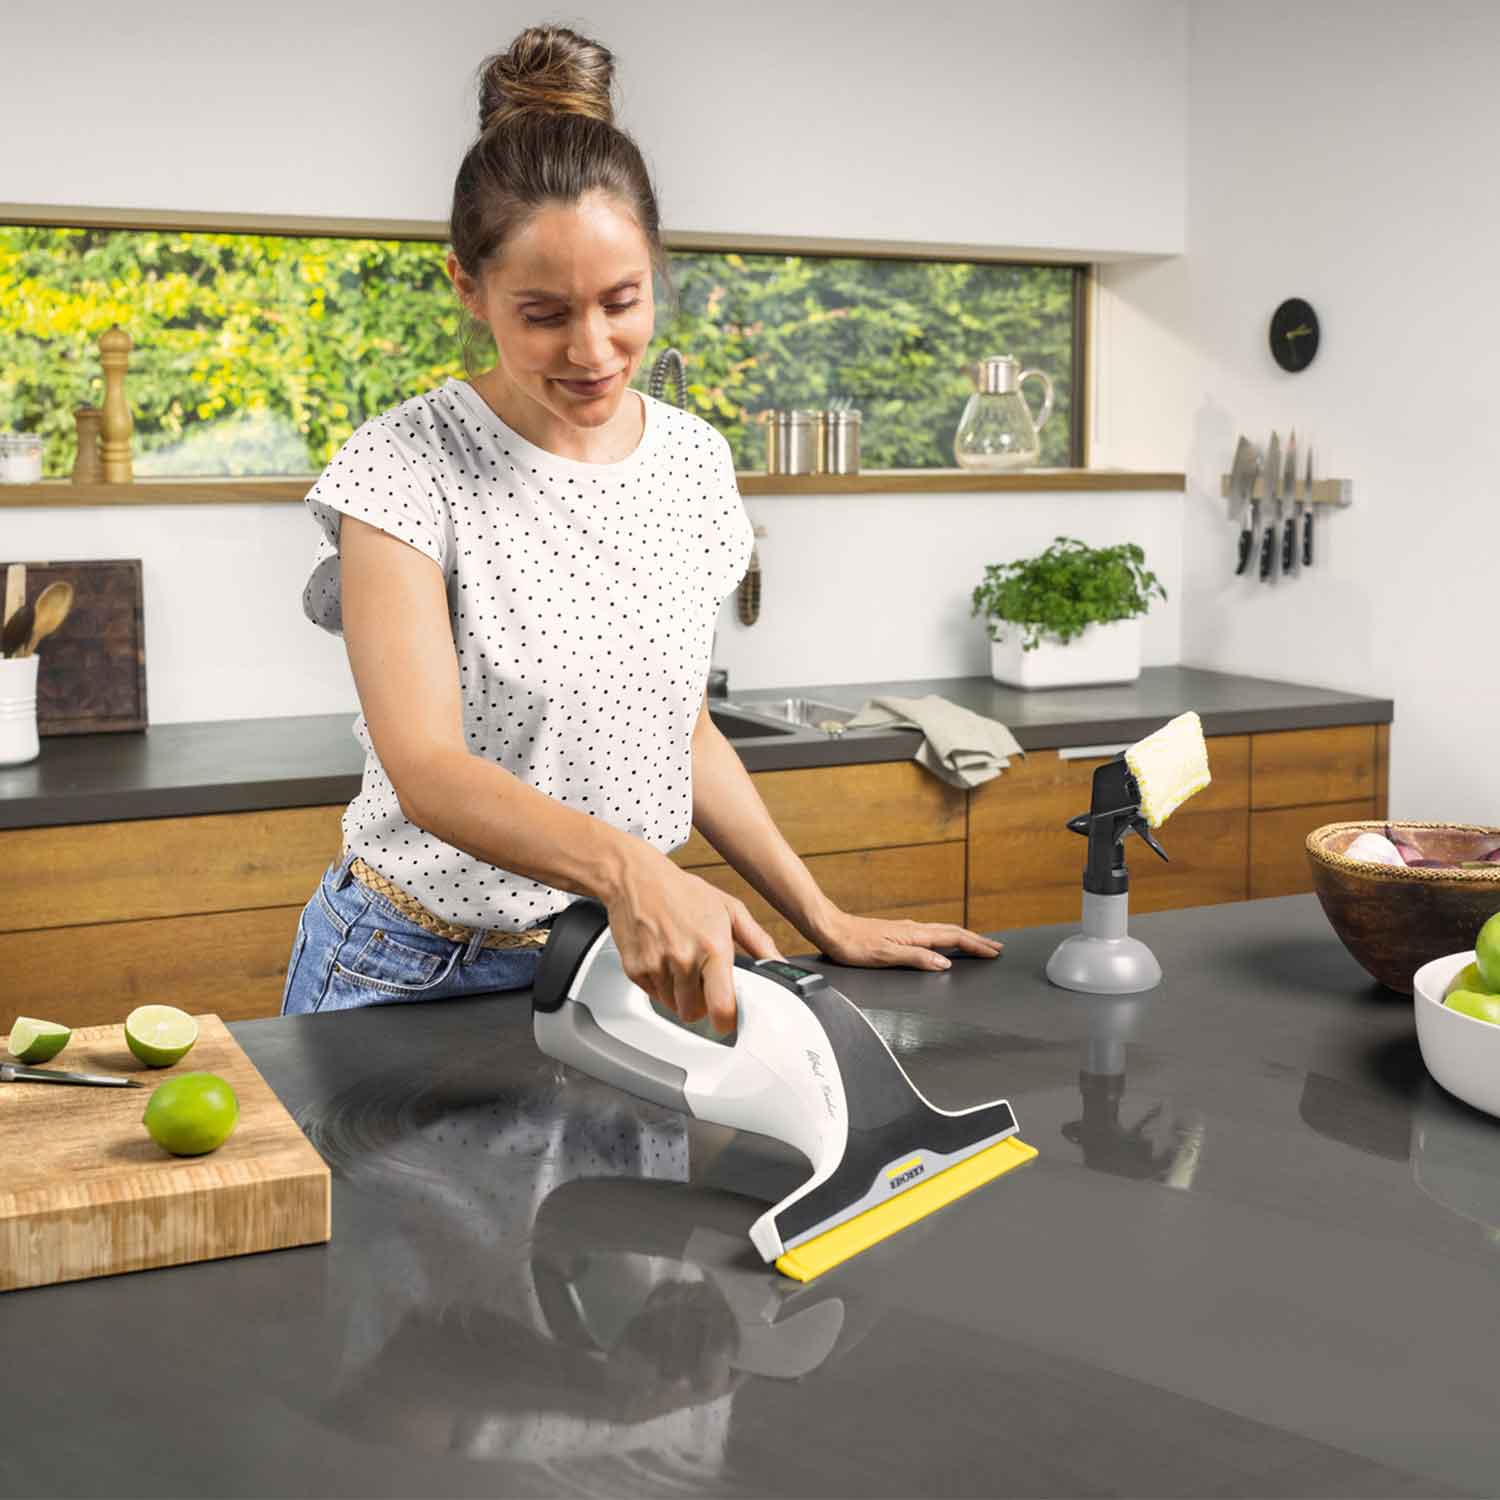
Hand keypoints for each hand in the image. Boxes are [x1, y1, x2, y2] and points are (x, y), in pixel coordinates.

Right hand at [604, 850, 781, 1033]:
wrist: (636, 878)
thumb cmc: (683, 891)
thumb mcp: (730, 909)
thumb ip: (758, 941)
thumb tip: (779, 962)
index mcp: (712, 947)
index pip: (721, 1007)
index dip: (726, 1020)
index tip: (728, 1018)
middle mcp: (683, 959)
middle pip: (694, 1013)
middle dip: (701, 1003)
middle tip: (702, 980)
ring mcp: (656, 966)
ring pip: (673, 1007)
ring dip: (680, 995)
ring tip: (682, 964)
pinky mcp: (635, 970)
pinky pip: (653, 996)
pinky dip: (660, 986)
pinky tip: (664, 960)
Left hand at [813, 909, 1002, 971]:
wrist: (831, 930)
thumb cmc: (853, 945)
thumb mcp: (885, 956)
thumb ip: (916, 958)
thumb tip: (943, 963)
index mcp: (914, 934)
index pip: (953, 938)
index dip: (975, 945)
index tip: (994, 952)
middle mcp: (912, 929)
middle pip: (952, 933)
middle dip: (976, 940)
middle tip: (995, 947)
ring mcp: (905, 930)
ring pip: (942, 932)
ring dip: (963, 939)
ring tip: (977, 944)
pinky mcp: (897, 933)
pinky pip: (931, 934)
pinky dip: (946, 939)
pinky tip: (943, 944)